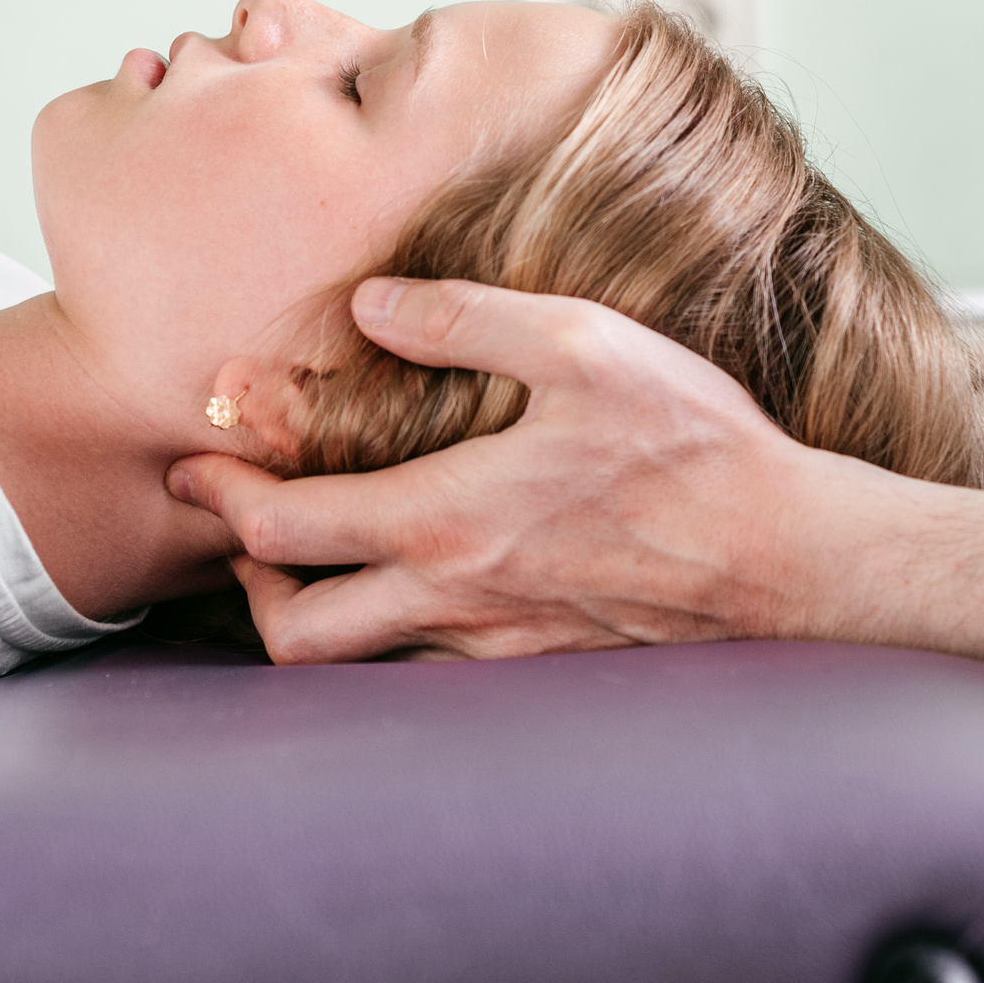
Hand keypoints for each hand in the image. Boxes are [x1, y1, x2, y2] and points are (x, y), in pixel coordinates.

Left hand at [164, 277, 875, 661]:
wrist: (790, 557)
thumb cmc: (695, 447)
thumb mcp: (585, 344)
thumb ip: (469, 318)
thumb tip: (374, 305)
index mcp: (448, 519)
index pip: (286, 529)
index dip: (219, 496)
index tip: (193, 464)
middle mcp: (454, 599)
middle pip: (294, 632)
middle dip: (247, 581)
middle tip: (246, 527)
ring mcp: (494, 646)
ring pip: (355, 667)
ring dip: (312, 615)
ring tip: (316, 553)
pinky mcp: (535, 667)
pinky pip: (424, 677)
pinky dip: (386, 641)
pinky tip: (408, 586)